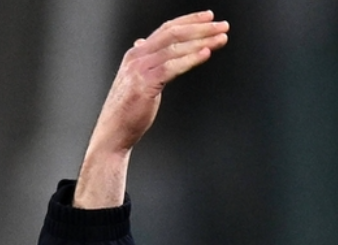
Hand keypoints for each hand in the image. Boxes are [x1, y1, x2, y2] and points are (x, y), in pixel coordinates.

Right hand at [75, 10, 228, 207]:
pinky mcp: (145, 84)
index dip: (189, 21)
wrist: (114, 132)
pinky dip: (190, 59)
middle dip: (201, 28)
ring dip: (201, 41)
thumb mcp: (135, 78)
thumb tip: (141, 43)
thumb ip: (142, 60)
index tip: (209, 18)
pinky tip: (205, 54)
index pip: (166, 29)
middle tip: (223, 25)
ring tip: (221, 38)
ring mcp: (140, 69)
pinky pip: (172, 67)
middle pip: (173, 34)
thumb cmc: (127, 109)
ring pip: (175, 47)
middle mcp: (138, 56)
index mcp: (137, 53)